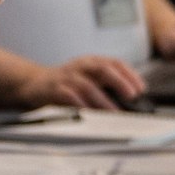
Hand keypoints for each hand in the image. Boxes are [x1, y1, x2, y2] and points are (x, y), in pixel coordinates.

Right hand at [12, 56, 144, 109]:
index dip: (130, 75)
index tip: (141, 89)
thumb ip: (106, 85)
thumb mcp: (88, 77)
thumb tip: (132, 100)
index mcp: (91, 62)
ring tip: (114, 112)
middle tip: (132, 96)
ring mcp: (67, 77)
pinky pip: (69, 96)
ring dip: (103, 100)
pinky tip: (90, 113)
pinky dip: (81, 105)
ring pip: (88, 86)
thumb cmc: (67, 83)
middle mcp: (81, 66)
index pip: (115, 63)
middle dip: (120, 82)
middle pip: (103, 70)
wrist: (34, 83)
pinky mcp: (55, 90)